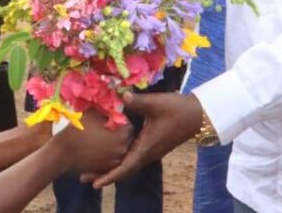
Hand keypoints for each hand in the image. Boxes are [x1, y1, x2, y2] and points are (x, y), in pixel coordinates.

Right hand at [48, 109, 132, 173]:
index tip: (110, 117)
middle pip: (126, 137)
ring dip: (114, 141)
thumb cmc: (77, 129)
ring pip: (119, 147)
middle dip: (118, 130)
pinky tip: (97, 144)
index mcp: (122, 135)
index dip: (120, 119)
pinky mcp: (107, 168)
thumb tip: (113, 102)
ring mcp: (115, 161)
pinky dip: (107, 151)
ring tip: (101, 134)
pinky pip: (112, 157)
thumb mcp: (93, 112)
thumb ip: (106, 107)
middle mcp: (122, 149)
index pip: (128, 124)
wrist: (62, 153)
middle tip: (106, 125)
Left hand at [84, 92, 203, 187]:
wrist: (196, 115)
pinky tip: (111, 156)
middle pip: (123, 170)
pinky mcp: (152, 146)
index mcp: (146, 148)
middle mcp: (147, 154)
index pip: (125, 168)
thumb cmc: (177, 110)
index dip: (109, 176)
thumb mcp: (156, 104)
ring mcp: (150, 151)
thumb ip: (138, 101)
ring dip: (111, 169)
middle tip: (84, 178)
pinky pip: (132, 158)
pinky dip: (120, 161)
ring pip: (127, 165)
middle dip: (105, 175)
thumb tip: (121, 96)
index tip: (95, 184)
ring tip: (93, 170)